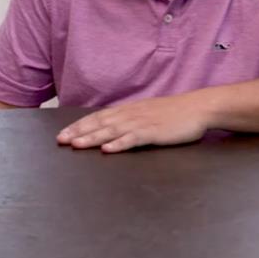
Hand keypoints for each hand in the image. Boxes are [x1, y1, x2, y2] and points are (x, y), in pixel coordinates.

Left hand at [55, 93, 211, 152]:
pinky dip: (120, 144)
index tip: (62, 134)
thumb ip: (128, 119)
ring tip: (76, 145)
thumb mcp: (145, 113)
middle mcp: (130, 115)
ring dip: (93, 138)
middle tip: (61, 140)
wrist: (197, 108)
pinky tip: (108, 149)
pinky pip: (134, 138)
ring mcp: (141, 123)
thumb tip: (110, 126)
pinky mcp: (154, 132)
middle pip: (99, 123)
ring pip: (112, 131)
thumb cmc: (172, 113)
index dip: (78, 126)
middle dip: (78, 132)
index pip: (97, 118)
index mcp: (127, 110)